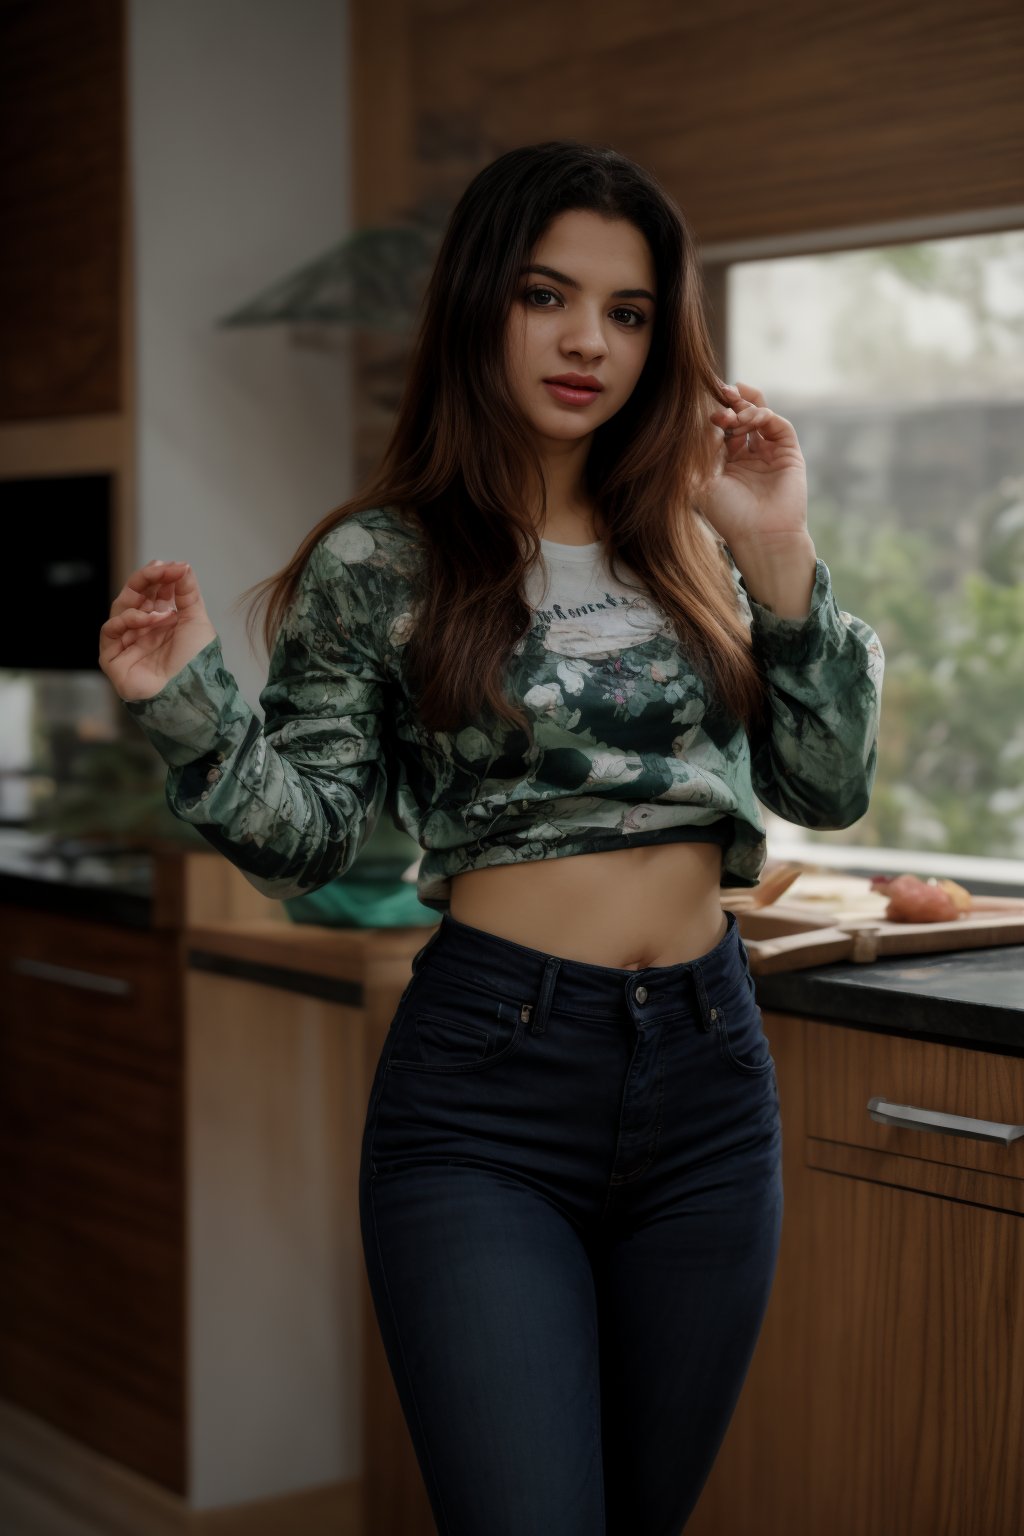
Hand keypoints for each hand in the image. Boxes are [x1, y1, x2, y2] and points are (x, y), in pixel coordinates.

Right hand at [99, 559, 217, 701]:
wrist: (189, 692)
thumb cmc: (195, 662)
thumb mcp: (196, 620)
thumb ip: (187, 592)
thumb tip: (183, 566)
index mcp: (163, 622)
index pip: (154, 592)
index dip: (160, 577)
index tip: (172, 566)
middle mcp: (143, 631)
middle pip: (134, 596)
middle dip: (146, 580)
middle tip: (159, 569)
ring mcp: (127, 643)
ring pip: (120, 609)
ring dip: (140, 601)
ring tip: (164, 611)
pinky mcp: (113, 658)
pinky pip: (110, 630)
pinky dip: (128, 620)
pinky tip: (148, 621)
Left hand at [696, 381, 808, 552]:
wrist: (760, 536)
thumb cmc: (729, 516)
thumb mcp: (704, 482)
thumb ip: (701, 453)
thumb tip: (699, 423)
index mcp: (729, 464)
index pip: (723, 429)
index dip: (717, 414)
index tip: (707, 409)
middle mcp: (751, 456)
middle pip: (743, 417)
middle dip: (733, 402)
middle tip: (722, 390)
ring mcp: (771, 454)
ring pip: (762, 417)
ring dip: (747, 408)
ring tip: (735, 412)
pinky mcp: (789, 454)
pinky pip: (779, 426)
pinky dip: (765, 416)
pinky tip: (749, 418)